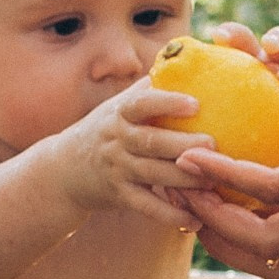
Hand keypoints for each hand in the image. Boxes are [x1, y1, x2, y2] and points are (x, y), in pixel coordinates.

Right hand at [55, 81, 210, 229]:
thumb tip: (190, 56)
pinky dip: (170, 215)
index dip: (167, 103)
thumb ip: (151, 87)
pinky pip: (146, 207)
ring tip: (213, 183)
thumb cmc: (108, 129)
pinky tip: (194, 221)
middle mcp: (117, 140)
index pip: (141, 104)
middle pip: (150, 142)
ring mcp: (117, 169)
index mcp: (120, 114)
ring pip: (152, 175)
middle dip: (181, 144)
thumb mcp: (120, 105)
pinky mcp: (119, 195)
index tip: (195, 103)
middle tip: (214, 144)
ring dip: (183, 180)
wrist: (64, 169)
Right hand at [183, 62, 278, 278]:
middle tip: (181, 204)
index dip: (244, 230)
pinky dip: (229, 178)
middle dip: (218, 240)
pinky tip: (201, 157)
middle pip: (267, 262)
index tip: (210, 201)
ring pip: (259, 241)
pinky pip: (270, 191)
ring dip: (213, 217)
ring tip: (180, 184)